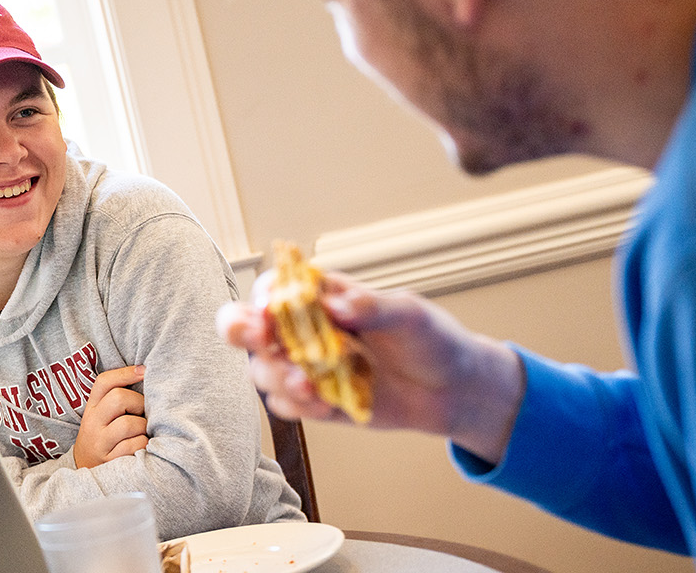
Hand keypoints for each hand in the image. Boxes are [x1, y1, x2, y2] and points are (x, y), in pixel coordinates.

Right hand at [72, 365, 148, 468]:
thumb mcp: (102, 417)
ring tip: (141, 432)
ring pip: (129, 424)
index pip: (104, 382)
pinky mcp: (110, 461)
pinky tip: (140, 447)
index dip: (126, 373)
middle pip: (119, 398)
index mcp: (92, 408)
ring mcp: (100, 443)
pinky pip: (135, 445)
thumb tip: (147, 376)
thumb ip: (116, 399)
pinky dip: (143, 444)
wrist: (86, 471)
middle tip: (142, 413)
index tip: (145, 370)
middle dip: (139, 403)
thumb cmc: (104, 438)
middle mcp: (92, 423)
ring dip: (143, 427)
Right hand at [216, 269, 524, 463]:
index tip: (269, 308)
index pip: (276, 288)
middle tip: (261, 338)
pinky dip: (296, 406)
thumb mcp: (409, 314)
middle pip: (249, 327)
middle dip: (241, 330)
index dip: (264, 296)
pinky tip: (321, 405)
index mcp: (322, 297)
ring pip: (263, 370)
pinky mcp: (317, 402)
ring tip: (308, 386)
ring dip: (276, 377)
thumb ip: (371, 306)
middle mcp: (305, 331)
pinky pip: (287, 405)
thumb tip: (335, 303)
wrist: (454, 389)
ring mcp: (307, 368)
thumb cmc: (431, 339)